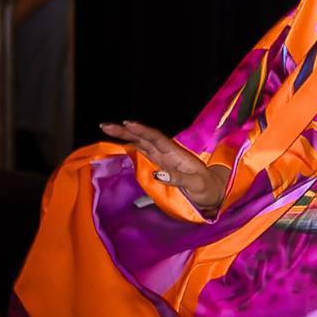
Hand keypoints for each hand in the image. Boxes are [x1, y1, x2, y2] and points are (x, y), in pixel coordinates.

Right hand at [99, 120, 227, 211]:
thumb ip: (178, 179)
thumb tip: (158, 175)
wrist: (213, 193)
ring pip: (141, 144)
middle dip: (124, 131)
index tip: (126, 124)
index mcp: (175, 154)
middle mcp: (167, 153)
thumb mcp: (196, 185)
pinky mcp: (160, 166)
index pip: (155, 138)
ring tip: (107, 130)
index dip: (141, 131)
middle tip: (104, 125)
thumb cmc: (207, 188)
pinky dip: (131, 148)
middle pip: (143, 138)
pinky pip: (143, 153)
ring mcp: (163, 159)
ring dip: (125, 137)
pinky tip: (120, 146)